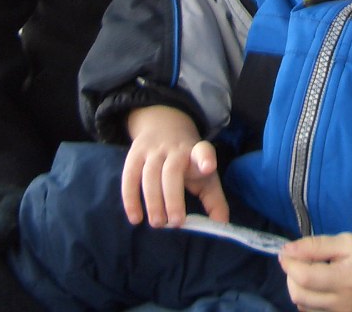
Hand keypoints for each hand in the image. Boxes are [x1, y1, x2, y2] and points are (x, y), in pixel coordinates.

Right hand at [122, 104, 229, 226]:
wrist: (165, 125)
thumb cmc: (189, 162)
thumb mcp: (205, 176)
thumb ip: (214, 201)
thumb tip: (222, 226)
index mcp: (196, 153)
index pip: (203, 151)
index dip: (205, 158)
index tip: (209, 167)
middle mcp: (174, 150)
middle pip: (172, 171)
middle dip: (173, 198)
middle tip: (176, 222)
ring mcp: (153, 151)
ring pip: (149, 174)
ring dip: (153, 201)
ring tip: (158, 223)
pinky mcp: (135, 154)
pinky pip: (129, 176)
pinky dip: (130, 198)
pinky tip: (135, 218)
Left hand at [279, 232, 351, 311]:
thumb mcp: (344, 242)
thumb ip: (314, 245)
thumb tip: (286, 251)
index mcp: (345, 280)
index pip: (305, 276)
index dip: (290, 263)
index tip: (286, 253)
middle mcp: (341, 304)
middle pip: (298, 294)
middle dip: (291, 275)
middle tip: (298, 262)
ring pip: (301, 305)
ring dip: (297, 287)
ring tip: (309, 273)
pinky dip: (306, 298)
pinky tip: (315, 287)